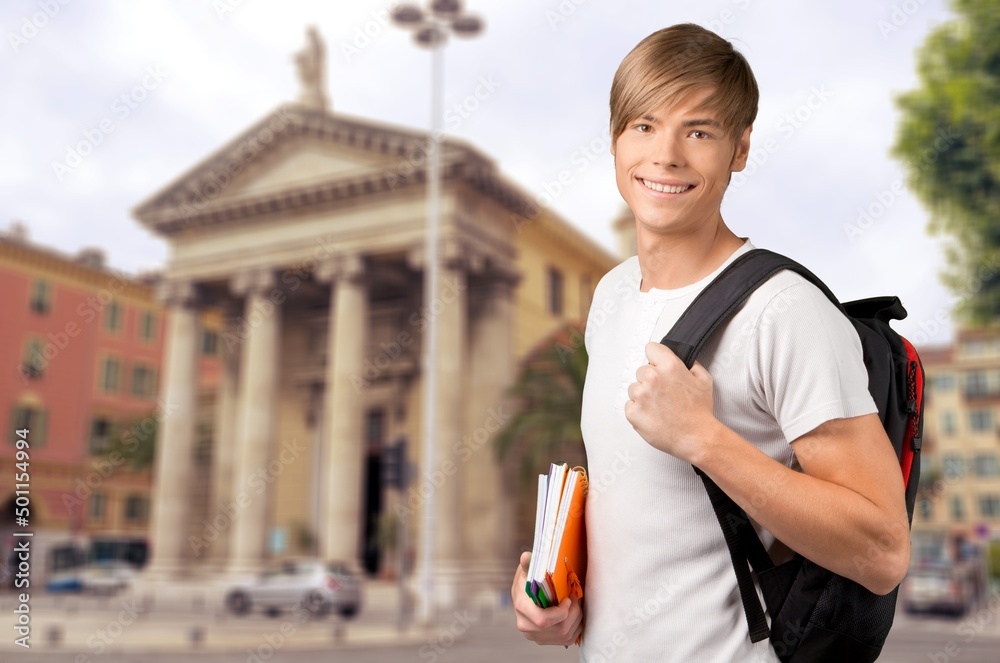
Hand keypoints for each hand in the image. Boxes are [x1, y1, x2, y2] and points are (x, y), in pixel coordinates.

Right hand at [511, 552, 582, 646]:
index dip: (560, 613)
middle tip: (577, 598)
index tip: (568, 599)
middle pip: (559, 628)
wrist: (524, 594)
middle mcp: (526, 626)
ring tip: (577, 604)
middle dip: (574, 613)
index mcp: (521, 608)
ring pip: (565, 635)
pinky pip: (567, 639)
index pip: (542, 620)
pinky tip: (574, 614)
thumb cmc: (528, 579)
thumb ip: (528, 564)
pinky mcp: (544, 640)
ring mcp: (535, 636)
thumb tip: (526, 556)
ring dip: (577, 619)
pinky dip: (576, 626)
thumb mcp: (527, 570)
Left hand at [625, 342, 716, 462]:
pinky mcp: (633, 412)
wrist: (696, 437)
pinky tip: (653, 416)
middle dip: (650, 379)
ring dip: (643, 395)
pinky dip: (639, 410)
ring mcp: (640, 395)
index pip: (651, 348)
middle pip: (641, 370)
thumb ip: (691, 365)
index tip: (658, 366)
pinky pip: (629, 405)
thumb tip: (683, 360)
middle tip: (663, 393)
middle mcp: (652, 378)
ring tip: (659, 407)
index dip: (656, 358)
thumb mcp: (703, 380)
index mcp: (669, 366)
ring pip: (633, 388)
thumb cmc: (700, 412)